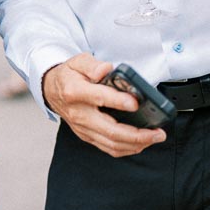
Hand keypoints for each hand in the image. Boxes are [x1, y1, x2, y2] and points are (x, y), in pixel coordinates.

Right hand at [42, 53, 166, 157]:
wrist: (52, 90)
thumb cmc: (69, 75)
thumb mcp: (77, 61)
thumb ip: (92, 65)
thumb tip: (106, 70)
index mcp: (75, 92)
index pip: (99, 98)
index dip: (118, 101)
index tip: (136, 103)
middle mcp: (79, 114)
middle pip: (110, 130)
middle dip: (137, 135)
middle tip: (157, 133)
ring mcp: (83, 128)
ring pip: (111, 143)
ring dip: (136, 144)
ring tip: (154, 138)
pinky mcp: (87, 136)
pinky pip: (108, 147)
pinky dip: (127, 148)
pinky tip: (141, 143)